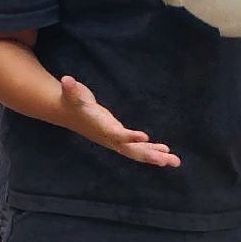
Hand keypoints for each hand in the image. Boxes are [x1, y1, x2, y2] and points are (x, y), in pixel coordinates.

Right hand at [58, 75, 180, 167]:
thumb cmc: (73, 101)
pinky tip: (165, 151)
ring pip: (138, 152)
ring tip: (175, 161)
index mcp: (101, 128)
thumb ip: (70, 89)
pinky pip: (138, 147)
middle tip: (166, 161)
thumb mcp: (71, 94)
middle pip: (131, 150)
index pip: (116, 135)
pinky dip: (152, 149)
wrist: (68, 112)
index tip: (144, 138)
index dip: (129, 137)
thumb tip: (66, 80)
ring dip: (157, 156)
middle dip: (149, 155)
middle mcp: (110, 138)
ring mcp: (116, 140)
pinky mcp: (120, 137)